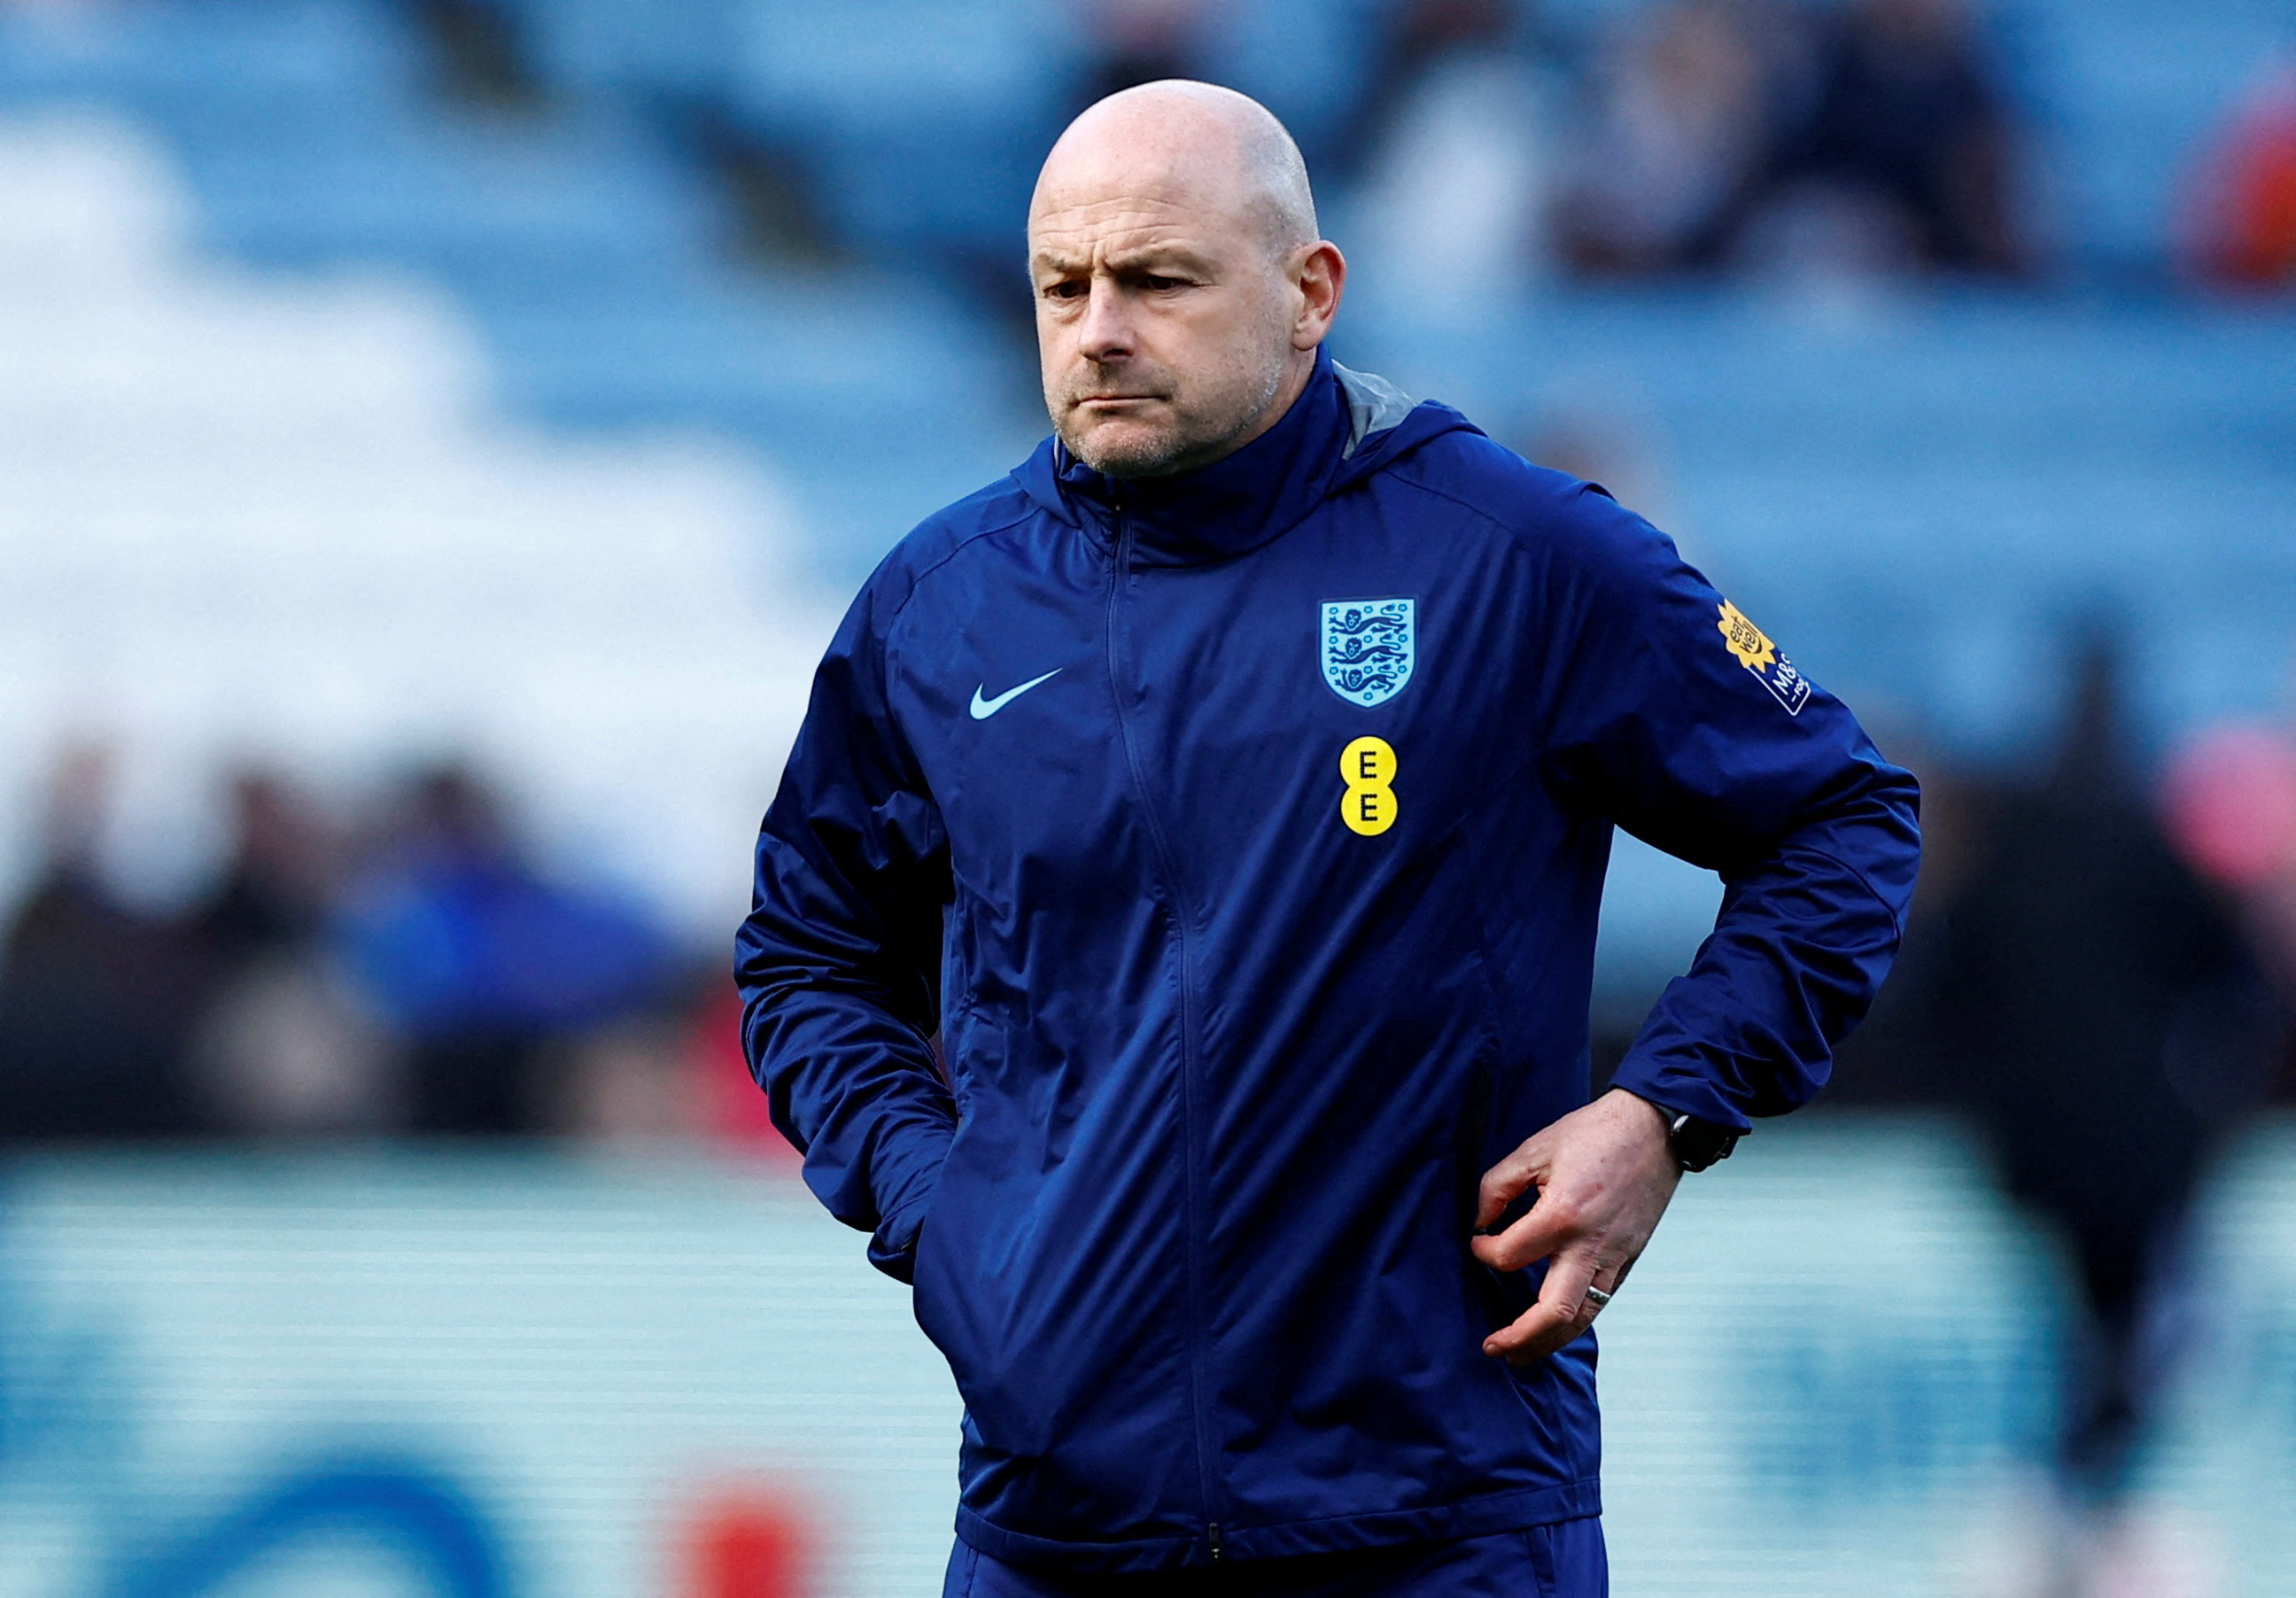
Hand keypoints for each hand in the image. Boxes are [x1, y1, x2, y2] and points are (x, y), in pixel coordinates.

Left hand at [1469, 1088, 1680, 1363]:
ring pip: (1581, 1319)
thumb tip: (1481, 1220)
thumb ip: (1497, 1186)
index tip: (1478, 1242)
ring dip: (1548, 1343)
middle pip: (1553, 1313)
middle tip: (1492, 1347)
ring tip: (1519, 1353)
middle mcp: (1591, 1246)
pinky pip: (1600, 1303)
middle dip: (1520, 1337)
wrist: (1653, 1131)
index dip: (1485, 1252)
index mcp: (1563, 1215)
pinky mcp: (1628, 1260)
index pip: (1511, 1256)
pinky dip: (1574, 1323)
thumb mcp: (1534, 1149)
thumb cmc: (1594, 1135)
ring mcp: (1614, 1258)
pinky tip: (1554, 1329)